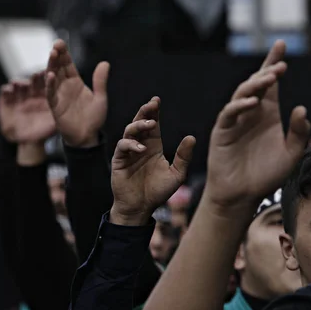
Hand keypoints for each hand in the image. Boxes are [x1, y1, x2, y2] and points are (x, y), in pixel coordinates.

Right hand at [0, 72, 55, 143]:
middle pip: (33, 81)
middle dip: (34, 78)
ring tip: (18, 83)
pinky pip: (5, 92)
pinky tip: (8, 90)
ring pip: (18, 84)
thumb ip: (59, 115)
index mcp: (44, 95)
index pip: (46, 83)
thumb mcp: (53, 123)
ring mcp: (19, 96)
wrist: (27, 141)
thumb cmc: (43, 132)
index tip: (49, 74)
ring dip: (19, 82)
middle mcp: (31, 93)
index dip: (47, 78)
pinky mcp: (6, 101)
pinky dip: (6, 90)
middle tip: (36, 76)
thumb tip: (69, 109)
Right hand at [46, 39, 108, 147]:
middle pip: (58, 67)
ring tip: (53, 54)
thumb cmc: (93, 119)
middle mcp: (65, 87)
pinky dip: (50, 85)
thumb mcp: (100, 98)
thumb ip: (100, 81)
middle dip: (57, 56)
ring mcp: (59, 96)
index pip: (68, 64)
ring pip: (52, 77)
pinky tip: (51, 75)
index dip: (64, 54)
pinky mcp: (55, 107)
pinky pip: (51, 94)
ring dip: (51, 66)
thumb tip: (105, 63)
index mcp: (75, 82)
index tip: (60, 42)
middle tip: (56, 44)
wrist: (88, 137)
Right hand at [110, 97, 195, 224]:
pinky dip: (131, 145)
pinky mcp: (119, 161)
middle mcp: (140, 146)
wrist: (140, 208)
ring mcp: (128, 153)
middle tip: (152, 104)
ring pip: (129, 131)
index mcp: (153, 147)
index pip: (153, 125)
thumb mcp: (176, 174)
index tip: (157, 101)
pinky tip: (141, 148)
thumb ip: (183, 157)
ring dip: (139, 125)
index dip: (154, 112)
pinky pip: (122, 147)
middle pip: (140, 123)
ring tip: (150, 124)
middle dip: (145, 112)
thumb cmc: (157, 192)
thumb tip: (191, 137)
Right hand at [204, 40, 310, 212]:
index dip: (273, 63)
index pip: (270, 83)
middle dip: (267, 71)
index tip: (281, 44)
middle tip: (282, 66)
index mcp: (267, 114)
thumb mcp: (292, 154)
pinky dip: (240, 105)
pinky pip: (230, 113)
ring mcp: (235, 121)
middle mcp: (250, 113)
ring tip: (271, 78)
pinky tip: (254, 102)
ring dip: (255, 84)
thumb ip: (299, 132)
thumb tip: (301, 108)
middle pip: (256, 84)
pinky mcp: (222, 131)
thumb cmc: (266, 175)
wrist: (243, 195)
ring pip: (242, 94)